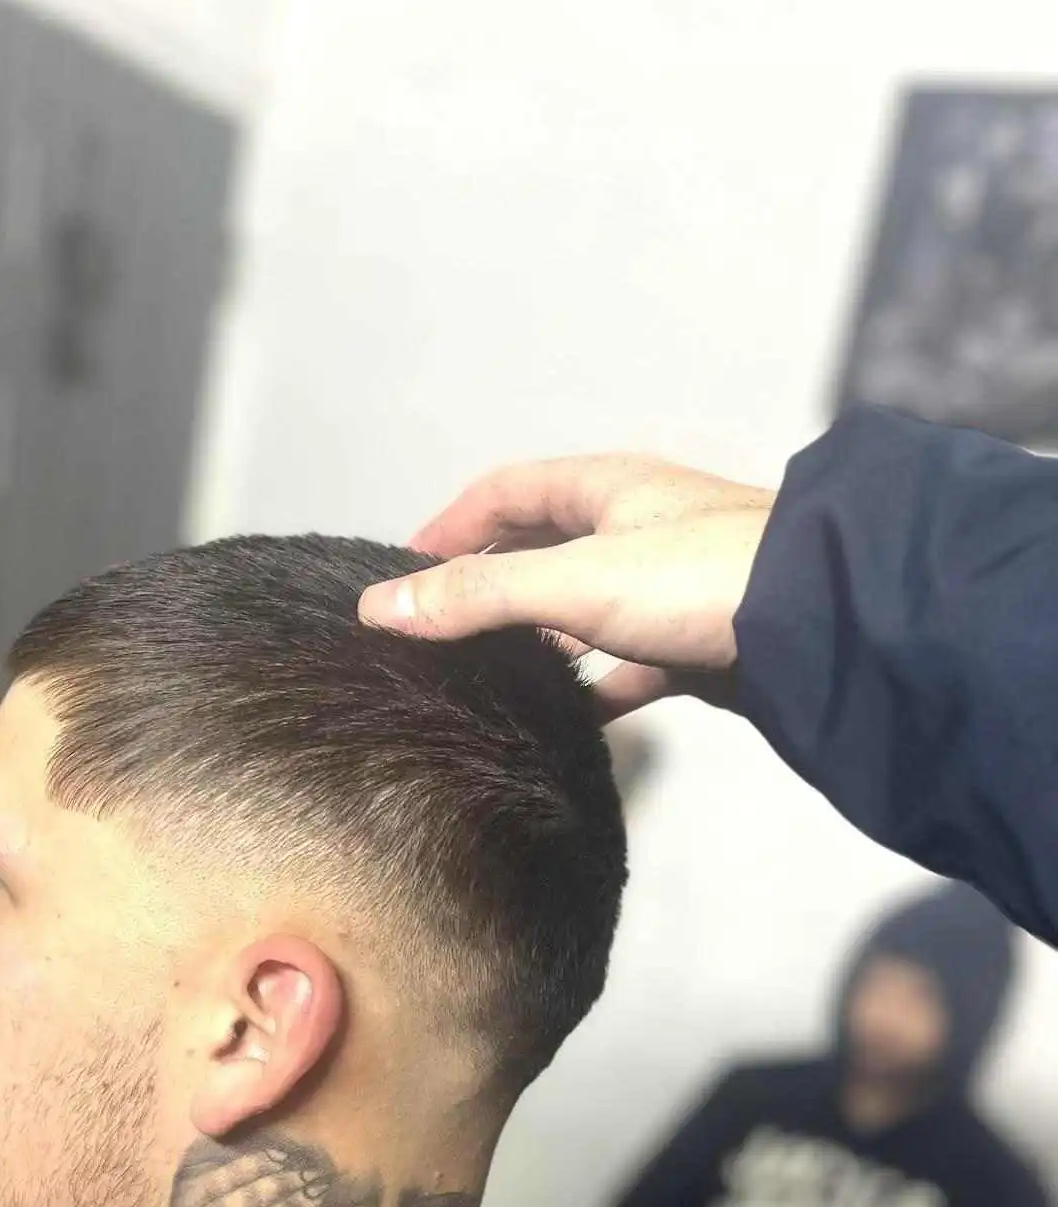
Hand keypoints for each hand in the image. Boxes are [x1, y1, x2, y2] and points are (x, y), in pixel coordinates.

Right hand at [358, 455, 774, 719]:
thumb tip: (381, 609)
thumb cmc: (704, 580)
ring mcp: (670, 586)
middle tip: (439, 626)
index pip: (505, 492)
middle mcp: (638, 528)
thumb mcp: (572, 583)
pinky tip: (572, 716)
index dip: (449, 525)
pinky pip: (632, 663)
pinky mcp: (699, 641)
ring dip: (540, 636)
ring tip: (492, 672)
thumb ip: (477, 597)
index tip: (403, 569)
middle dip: (490, 581)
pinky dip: (597, 685)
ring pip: (585, 607)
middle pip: (543, 547)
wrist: (825, 622)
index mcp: (607, 489)